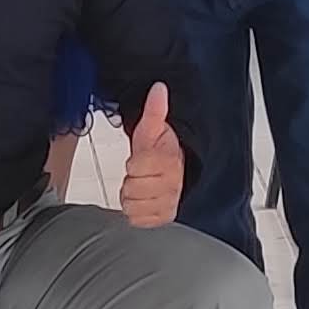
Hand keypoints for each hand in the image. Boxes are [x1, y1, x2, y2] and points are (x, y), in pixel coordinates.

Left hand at [117, 83, 181, 226]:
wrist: (177, 169)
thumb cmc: (161, 149)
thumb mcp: (153, 127)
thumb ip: (155, 108)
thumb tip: (158, 88)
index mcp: (169, 160)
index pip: (136, 168)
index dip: (132, 164)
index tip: (138, 160)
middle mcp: (173, 184)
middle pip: (133, 189)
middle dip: (131, 182)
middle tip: (140, 175)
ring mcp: (169, 202)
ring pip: (133, 206)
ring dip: (132, 198)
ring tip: (141, 187)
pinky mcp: (164, 217)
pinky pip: (139, 220)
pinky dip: (137, 213)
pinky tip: (144, 202)